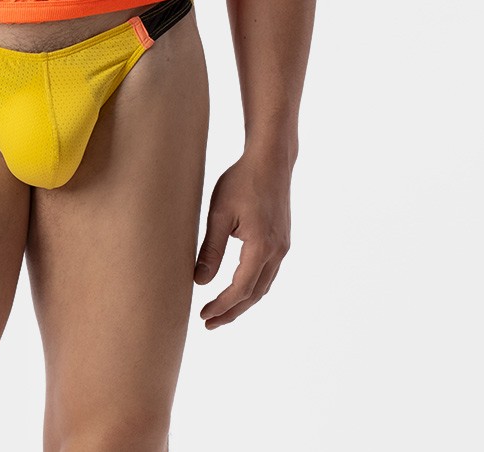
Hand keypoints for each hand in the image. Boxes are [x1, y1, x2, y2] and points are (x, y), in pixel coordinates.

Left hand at [193, 152, 291, 327]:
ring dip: (243, 301)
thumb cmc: (242, 181)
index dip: (222, 306)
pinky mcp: (282, 240)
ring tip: (221, 311)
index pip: (241, 289)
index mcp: (261, 247)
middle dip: (232, 311)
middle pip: (254, 294)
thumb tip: (200, 281)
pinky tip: (239, 287)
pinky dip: (253, 286)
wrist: (270, 160)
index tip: (204, 315)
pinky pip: (268, 273)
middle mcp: (277, 251)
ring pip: (263, 286)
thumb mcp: (219, 213)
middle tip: (209, 323)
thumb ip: (211, 250)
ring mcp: (283, 247)